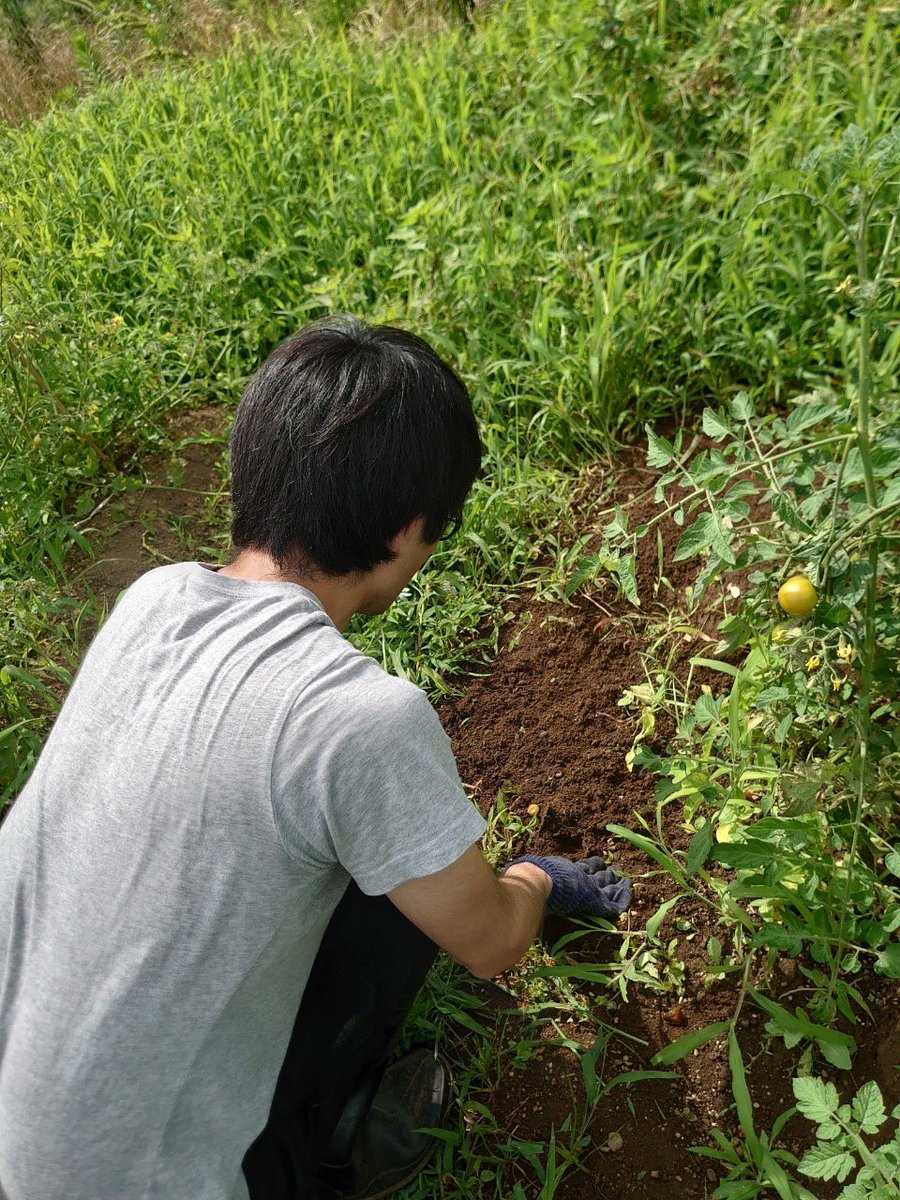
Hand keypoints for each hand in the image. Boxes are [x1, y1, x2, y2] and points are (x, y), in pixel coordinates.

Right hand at [502, 853, 631, 918]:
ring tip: (623, 880)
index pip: (578, 869)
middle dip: (604, 873)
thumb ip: (522, 879)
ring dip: (615, 884)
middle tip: (613, 870)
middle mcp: (576, 876)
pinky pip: (611, 902)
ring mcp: (586, 886)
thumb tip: (507, 880)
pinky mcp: (593, 899)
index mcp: (562, 871)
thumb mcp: (524, 879)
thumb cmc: (525, 882)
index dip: (587, 868)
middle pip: (594, 874)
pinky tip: (627, 896)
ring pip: (605, 885)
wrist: (533, 883)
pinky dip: (620, 899)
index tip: (594, 865)